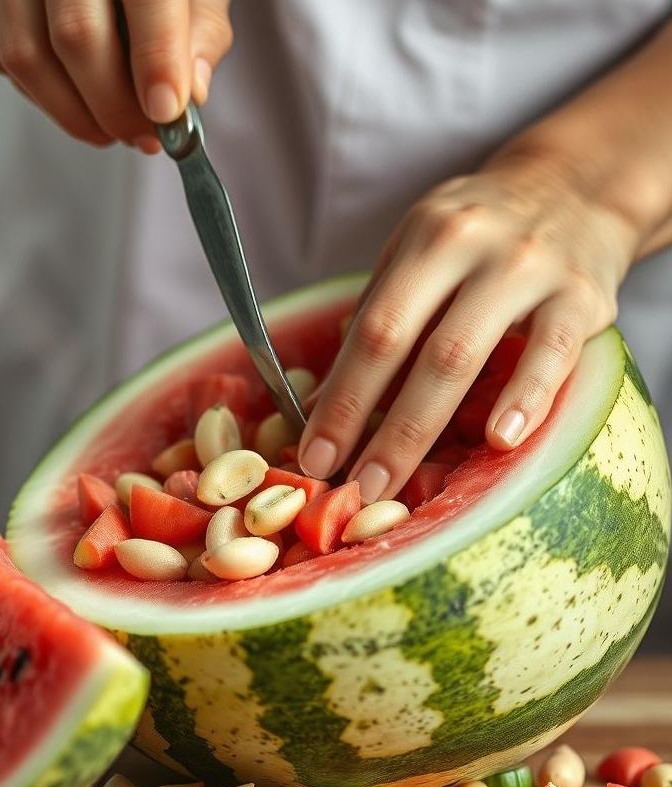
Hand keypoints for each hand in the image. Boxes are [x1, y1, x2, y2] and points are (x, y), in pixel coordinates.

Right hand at [0, 0, 232, 152]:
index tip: (167, 113)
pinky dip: (40, 95)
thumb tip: (190, 93)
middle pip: (76, 36)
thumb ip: (201, 31)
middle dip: (114, 106)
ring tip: (110, 130)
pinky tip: (73, 98)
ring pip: (26, 57)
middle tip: (144, 137)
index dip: (156, 62)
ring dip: (73, 114)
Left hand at [298, 150, 638, 500]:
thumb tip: (322, 404)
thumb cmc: (480, 237)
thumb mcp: (420, 254)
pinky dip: (525, 398)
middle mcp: (472, 245)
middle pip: (411, 347)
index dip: (341, 398)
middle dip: (375, 426)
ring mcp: (530, 268)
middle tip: (352, 487)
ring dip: (421, 427)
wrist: (576, 188)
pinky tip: (499, 442)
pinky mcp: (584, 294)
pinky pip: (551, 353)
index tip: (314, 456)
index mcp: (424, 238)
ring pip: (465, 355)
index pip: (372, 329)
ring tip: (394, 484)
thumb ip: (378, 320)